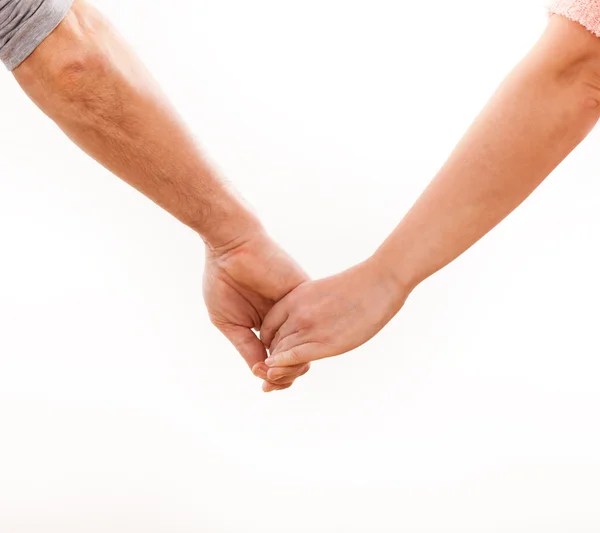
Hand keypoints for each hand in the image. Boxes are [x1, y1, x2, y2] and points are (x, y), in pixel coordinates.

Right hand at [203, 227, 310, 391]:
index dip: (274, 374)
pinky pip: (311, 322)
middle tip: (275, 384)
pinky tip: (295, 356)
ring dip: (296, 362)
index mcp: (265, 324)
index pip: (276, 355)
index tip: (266, 388)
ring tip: (283, 374)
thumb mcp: (230, 323)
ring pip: (305, 341)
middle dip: (286, 373)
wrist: (232, 247)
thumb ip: (246, 347)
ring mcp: (296, 307)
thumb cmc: (223, 282)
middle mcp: (284, 318)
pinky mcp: (306, 293)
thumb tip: (261, 373)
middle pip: (294, 352)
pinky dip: (304, 341)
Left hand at [260, 257, 408, 374]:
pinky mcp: (326, 343)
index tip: (276, 347)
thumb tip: (301, 323)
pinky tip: (275, 371)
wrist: (378, 283)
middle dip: (273, 356)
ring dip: (278, 367)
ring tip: (278, 376)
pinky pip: (294, 357)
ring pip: (282, 353)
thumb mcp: (320, 291)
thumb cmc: (355, 287)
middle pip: (274, 341)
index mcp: (294, 298)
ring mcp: (311, 328)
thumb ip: (305, 307)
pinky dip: (282, 366)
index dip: (269, 340)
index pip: (268, 325)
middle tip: (275, 368)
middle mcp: (298, 313)